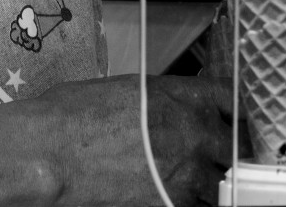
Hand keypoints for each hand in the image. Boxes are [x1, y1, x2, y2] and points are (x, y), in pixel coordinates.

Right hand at [40, 74, 234, 206]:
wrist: (49, 150)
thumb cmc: (72, 115)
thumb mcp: (126, 91)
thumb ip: (161, 101)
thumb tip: (167, 111)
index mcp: (184, 95)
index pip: (232, 98)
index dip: (234, 111)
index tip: (233, 120)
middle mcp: (194, 131)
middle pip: (236, 146)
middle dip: (228, 152)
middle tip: (219, 159)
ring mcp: (186, 171)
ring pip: (221, 184)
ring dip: (212, 185)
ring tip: (196, 185)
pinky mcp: (170, 204)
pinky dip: (190, 203)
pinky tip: (176, 197)